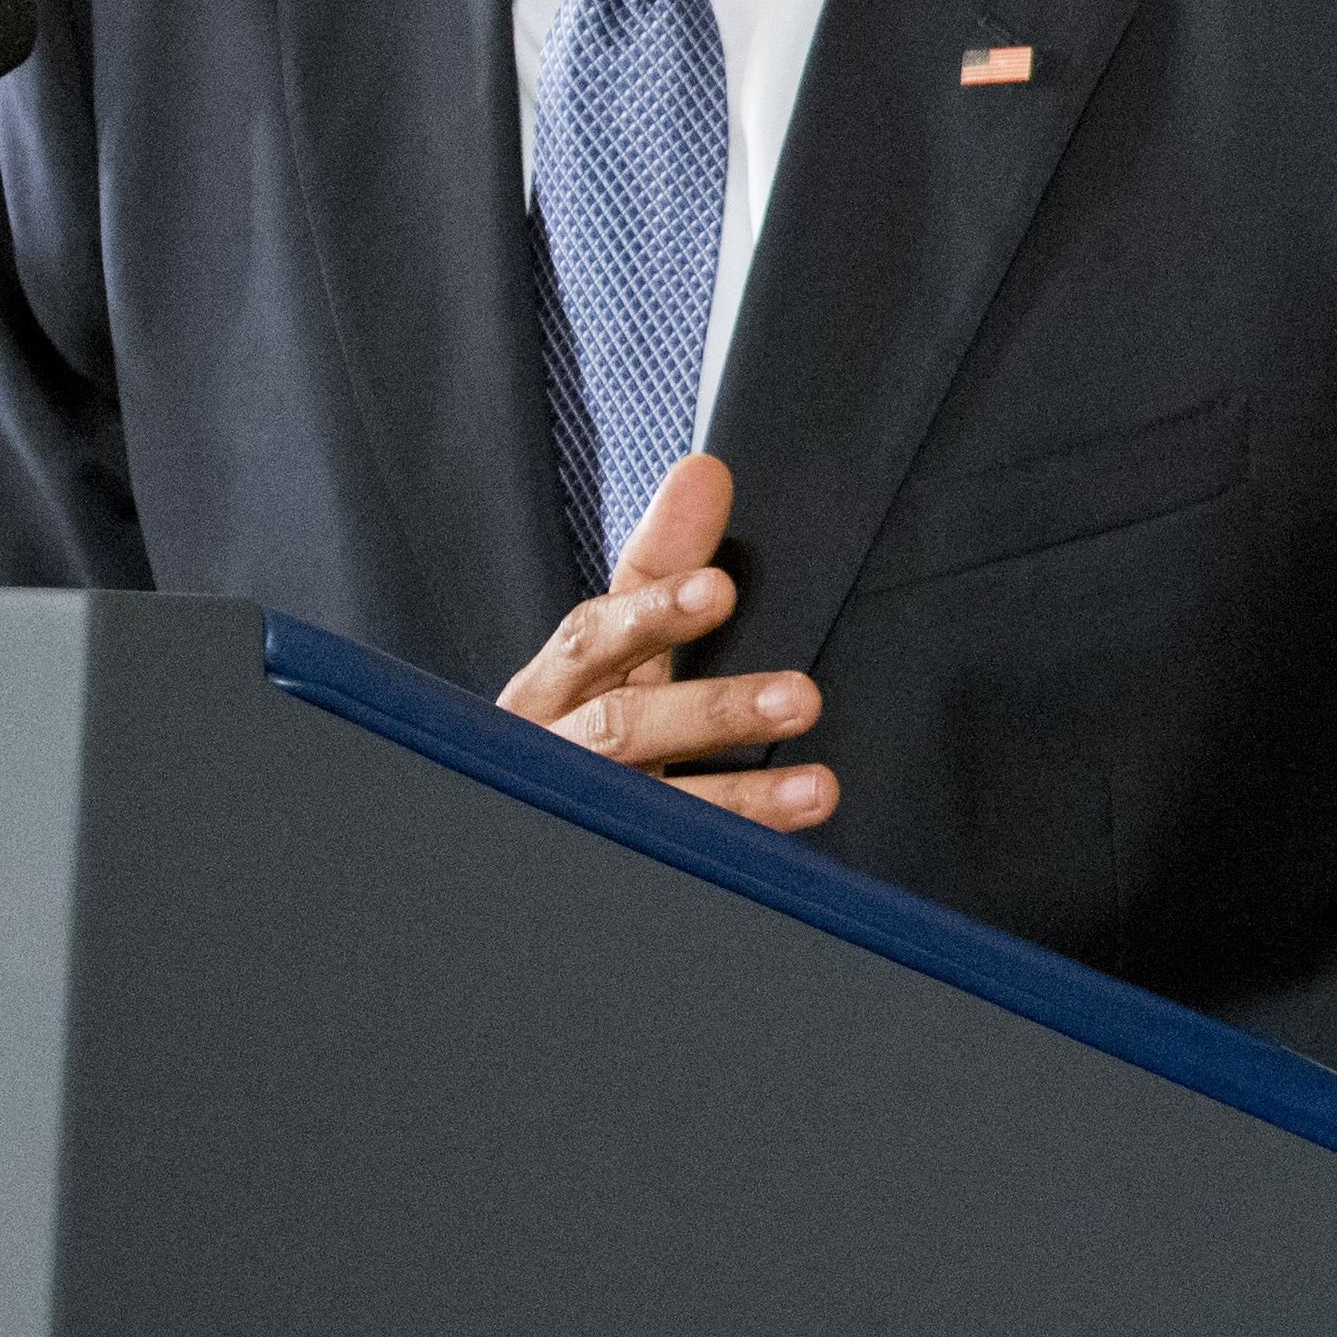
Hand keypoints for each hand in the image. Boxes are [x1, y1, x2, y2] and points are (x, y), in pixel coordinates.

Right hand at [494, 452, 835, 830]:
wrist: (517, 817)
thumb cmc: (575, 717)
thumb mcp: (613, 643)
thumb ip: (660, 565)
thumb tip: (704, 471)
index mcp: (554, 684)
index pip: (595, 636)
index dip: (653, 615)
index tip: (720, 591)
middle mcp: (554, 750)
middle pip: (624, 729)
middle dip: (712, 713)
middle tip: (801, 697)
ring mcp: (581, 816)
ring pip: (652, 808)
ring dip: (738, 800)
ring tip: (818, 789)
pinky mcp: (608, 863)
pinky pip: (667, 864)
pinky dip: (724, 858)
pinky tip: (785, 855)